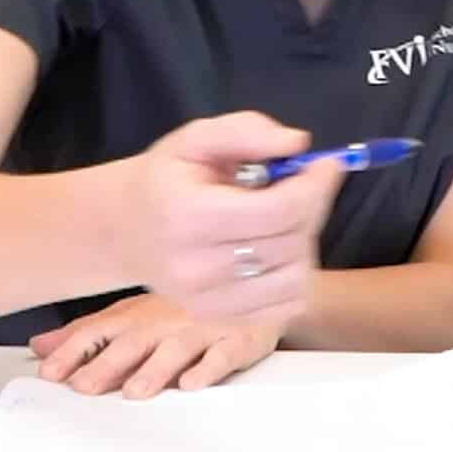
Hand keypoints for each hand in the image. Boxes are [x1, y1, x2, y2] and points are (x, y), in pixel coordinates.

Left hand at [30, 294, 277, 397]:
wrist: (253, 288)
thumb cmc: (186, 308)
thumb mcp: (134, 315)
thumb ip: (89, 333)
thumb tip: (40, 346)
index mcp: (137, 314)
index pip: (99, 330)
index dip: (74, 350)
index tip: (50, 372)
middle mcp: (166, 318)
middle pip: (134, 341)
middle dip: (107, 364)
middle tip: (84, 387)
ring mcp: (203, 327)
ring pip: (177, 348)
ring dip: (155, 369)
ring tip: (135, 392)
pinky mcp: (238, 338)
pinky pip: (223, 353)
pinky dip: (207, 368)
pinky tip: (192, 383)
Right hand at [115, 111, 343, 328]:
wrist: (125, 230)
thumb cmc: (166, 178)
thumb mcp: (196, 138)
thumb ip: (246, 132)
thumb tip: (298, 143)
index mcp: (190, 216)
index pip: (278, 211)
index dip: (315, 187)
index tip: (327, 165)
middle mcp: (197, 267)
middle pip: (290, 242)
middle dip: (311, 208)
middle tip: (302, 185)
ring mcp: (208, 301)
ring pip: (295, 278)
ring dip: (304, 243)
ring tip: (284, 220)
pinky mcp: (221, 319)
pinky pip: (286, 305)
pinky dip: (294, 275)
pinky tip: (276, 251)